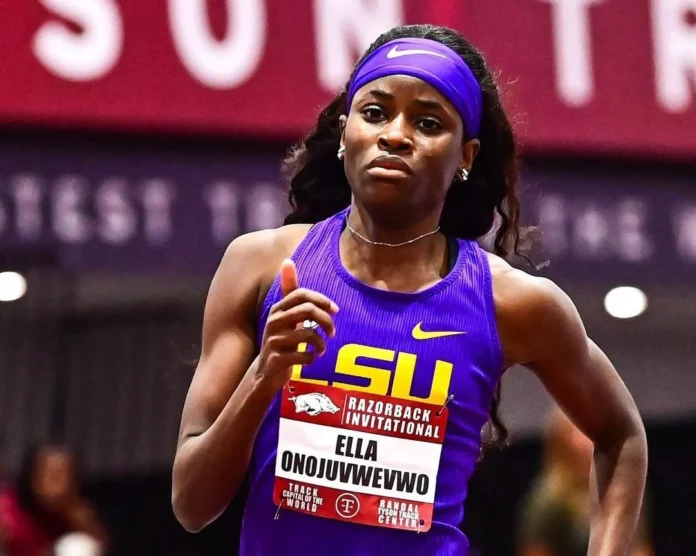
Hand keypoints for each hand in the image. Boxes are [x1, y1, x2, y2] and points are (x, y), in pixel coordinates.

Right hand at [256, 259, 337, 391]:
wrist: (265, 372)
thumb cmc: (281, 340)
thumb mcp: (285, 315)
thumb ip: (289, 291)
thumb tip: (287, 260)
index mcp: (278, 309)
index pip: (302, 294)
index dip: (322, 300)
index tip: (335, 310)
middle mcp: (273, 322)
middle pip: (308, 310)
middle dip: (326, 321)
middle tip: (333, 332)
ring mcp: (273, 341)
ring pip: (308, 334)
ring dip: (321, 343)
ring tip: (322, 349)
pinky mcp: (276, 359)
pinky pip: (304, 355)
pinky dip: (312, 358)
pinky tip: (311, 359)